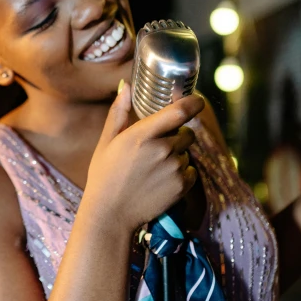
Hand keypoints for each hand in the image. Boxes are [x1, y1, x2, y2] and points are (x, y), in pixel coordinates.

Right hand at [81, 82, 204, 233]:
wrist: (110, 214)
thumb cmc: (104, 175)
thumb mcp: (106, 142)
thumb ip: (118, 113)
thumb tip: (126, 87)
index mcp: (142, 135)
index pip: (179, 111)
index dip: (193, 102)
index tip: (197, 100)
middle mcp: (162, 150)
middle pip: (186, 133)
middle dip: (177, 136)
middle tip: (157, 147)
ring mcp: (174, 169)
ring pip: (187, 153)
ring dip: (177, 156)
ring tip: (153, 169)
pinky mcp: (182, 186)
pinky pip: (191, 171)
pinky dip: (182, 173)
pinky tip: (161, 180)